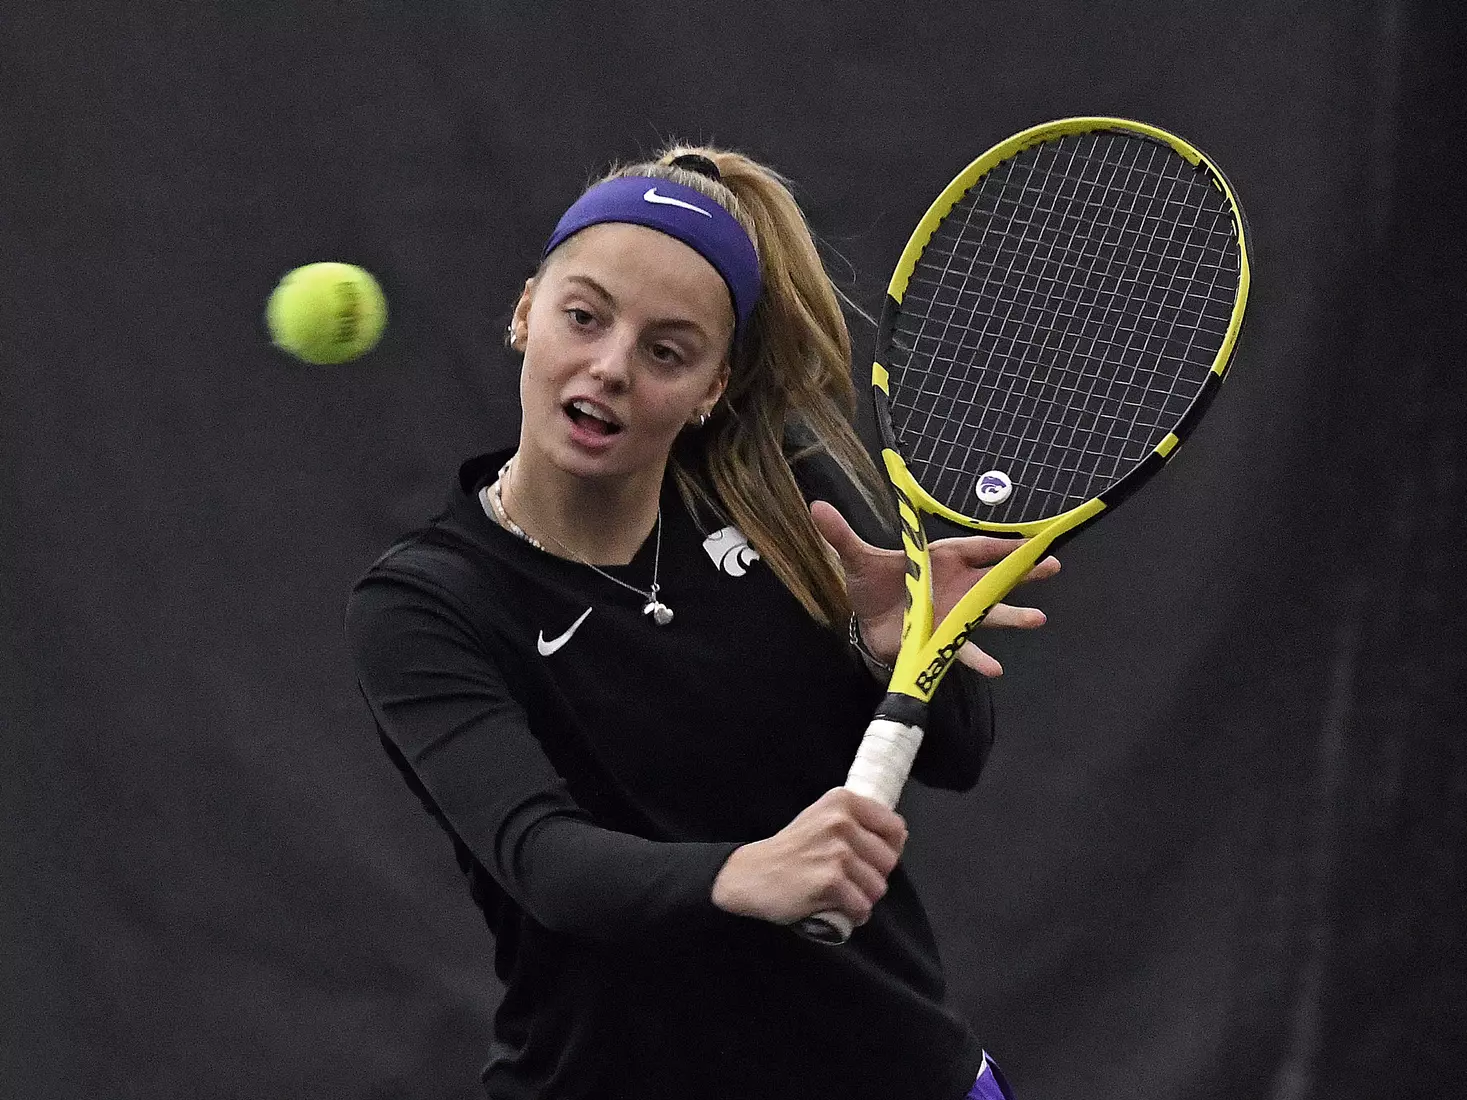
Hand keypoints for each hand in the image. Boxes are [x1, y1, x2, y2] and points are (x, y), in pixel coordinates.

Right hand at [710, 788, 906, 927]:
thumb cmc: (791, 850)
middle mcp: (841, 821)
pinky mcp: (830, 882)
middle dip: (872, 876)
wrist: (752, 874)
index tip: (868, 857)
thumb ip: (857, 822)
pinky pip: (862, 907)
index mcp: (843, 801)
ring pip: (878, 887)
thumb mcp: (823, 819)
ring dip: (862, 897)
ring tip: (839, 893)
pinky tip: (835, 907)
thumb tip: (899, 836)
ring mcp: (836, 852)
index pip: (895, 828)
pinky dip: (852, 914)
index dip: (888, 848)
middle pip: (889, 861)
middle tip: (847, 878)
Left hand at [810, 499, 1059, 676]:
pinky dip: (977, 658)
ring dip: (1011, 616)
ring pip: (987, 614)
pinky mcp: (942, 640)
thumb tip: (815, 508)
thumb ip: (841, 535)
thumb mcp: (856, 559)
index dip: (1001, 544)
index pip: (975, 547)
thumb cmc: (872, 584)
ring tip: (1037, 619)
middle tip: (1052, 567)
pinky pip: (963, 650)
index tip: (1030, 539)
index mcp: (940, 559)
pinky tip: (994, 669)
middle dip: (1022, 573)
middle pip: (993, 577)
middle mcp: (954, 585)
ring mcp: (953, 614)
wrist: (866, 622)